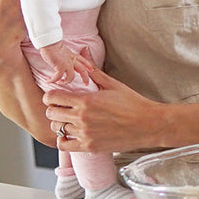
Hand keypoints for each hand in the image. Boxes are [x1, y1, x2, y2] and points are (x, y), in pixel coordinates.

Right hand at [38, 42, 94, 84]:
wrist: (49, 42)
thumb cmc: (52, 47)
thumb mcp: (62, 52)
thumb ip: (66, 57)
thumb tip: (64, 63)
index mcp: (72, 55)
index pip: (83, 61)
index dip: (88, 66)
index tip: (91, 71)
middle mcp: (71, 60)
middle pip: (83, 70)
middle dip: (85, 78)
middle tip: (86, 84)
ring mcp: (67, 63)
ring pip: (71, 76)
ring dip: (66, 82)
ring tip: (60, 82)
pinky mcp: (60, 66)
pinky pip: (58, 77)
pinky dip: (53, 80)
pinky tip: (49, 81)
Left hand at [44, 66, 161, 153]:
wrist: (148, 124)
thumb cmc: (132, 103)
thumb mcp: (112, 84)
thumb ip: (93, 71)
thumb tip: (83, 51)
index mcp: (85, 100)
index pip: (52, 98)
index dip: (50, 96)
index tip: (55, 96)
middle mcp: (82, 118)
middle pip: (51, 114)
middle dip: (53, 109)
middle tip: (61, 108)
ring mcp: (85, 134)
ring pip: (57, 129)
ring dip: (60, 124)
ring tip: (68, 121)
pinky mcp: (90, 147)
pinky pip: (64, 146)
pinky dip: (64, 140)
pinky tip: (71, 134)